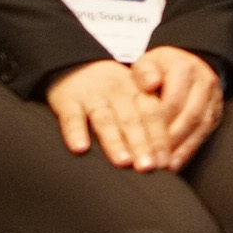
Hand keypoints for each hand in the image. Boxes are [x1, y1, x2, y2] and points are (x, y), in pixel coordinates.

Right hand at [49, 57, 177, 170]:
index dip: (159, 138)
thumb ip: (147, 121)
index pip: (152, 114)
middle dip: (141, 144)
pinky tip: (80, 148)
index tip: (164, 162)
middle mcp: (117, 92)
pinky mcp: (66, 99)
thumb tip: (165, 159)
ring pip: (105, 120)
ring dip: (114, 141)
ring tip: (122, 162)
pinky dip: (75, 132)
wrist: (76, 65)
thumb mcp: (133, 97)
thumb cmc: (111, 93)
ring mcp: (91, 95)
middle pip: (131, 119)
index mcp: (138, 91)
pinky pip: (71, 116)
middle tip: (147, 167)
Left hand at [133, 45, 223, 169]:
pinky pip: (205, 133)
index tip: (141, 142)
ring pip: (199, 126)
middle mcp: (204, 81)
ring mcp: (214, 97)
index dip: (157, 124)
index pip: (172, 100)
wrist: (186, 64)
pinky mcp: (217, 111)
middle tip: (152, 159)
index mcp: (184, 68)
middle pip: (188, 115)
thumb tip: (150, 84)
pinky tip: (175, 163)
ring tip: (163, 166)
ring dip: (181, 148)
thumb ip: (144, 72)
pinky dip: (189, 150)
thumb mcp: (147, 62)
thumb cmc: (160, 69)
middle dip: (170, 140)